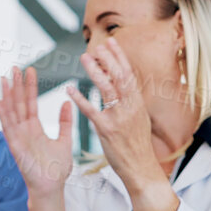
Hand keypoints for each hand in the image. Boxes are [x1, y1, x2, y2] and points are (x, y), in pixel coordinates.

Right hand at [0, 66, 73, 198]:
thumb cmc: (56, 169)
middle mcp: (24, 131)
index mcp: (34, 129)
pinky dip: (3, 114)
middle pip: (19, 104)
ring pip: (11, 112)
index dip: (30, 87)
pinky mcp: (15, 146)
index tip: (30, 70)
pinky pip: (8, 127)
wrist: (51, 187)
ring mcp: (18, 138)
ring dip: (7, 95)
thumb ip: (64, 122)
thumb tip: (66, 103)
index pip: (31, 103)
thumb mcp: (65, 141)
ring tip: (5, 78)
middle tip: (15, 67)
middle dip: (17, 86)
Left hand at [66, 38, 163, 197]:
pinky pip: (91, 111)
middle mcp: (130, 107)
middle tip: (96, 45)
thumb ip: (130, 102)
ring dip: (95, 71)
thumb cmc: (137, 145)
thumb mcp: (139, 119)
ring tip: (84, 58)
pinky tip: (70, 88)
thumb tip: (123, 85)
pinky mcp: (107, 130)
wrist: (141, 168)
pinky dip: (80, 98)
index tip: (111, 42)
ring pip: (107, 89)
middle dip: (108, 59)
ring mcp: (119, 118)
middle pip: (119, 76)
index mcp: (138, 103)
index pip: (129, 74)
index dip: (120, 57)